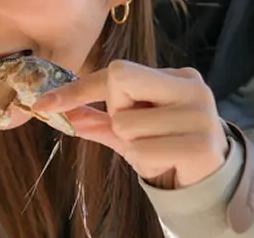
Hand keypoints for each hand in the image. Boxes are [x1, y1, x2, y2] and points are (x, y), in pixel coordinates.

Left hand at [33, 60, 228, 188]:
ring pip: (126, 123)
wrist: (210, 180)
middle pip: (120, 81)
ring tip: (157, 148)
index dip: (77, 89)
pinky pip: (142, 150)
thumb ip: (98, 119)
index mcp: (176, 76)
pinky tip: (166, 162)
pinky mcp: (201, 145)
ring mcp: (200, 114)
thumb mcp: (131, 130)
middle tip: (138, 129)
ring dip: (132, 144)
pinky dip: (145, 161)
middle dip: (117, 111)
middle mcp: (191, 87)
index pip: (116, 72)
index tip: (43, 104)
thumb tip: (60, 113)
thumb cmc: (167, 146)